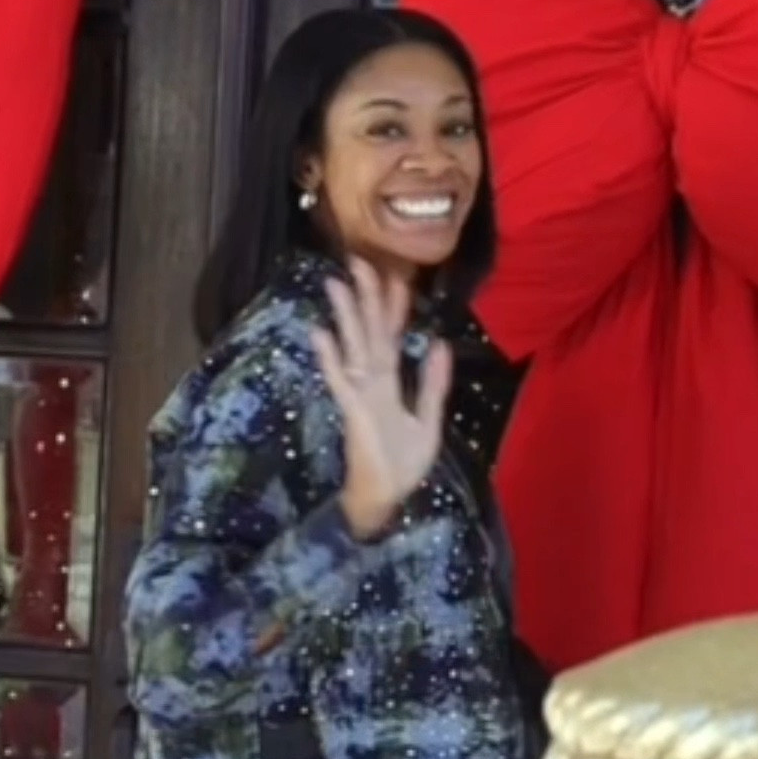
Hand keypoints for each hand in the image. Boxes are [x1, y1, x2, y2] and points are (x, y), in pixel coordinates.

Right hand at [313, 258, 452, 541]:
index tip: (395, 277)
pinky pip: (341, 379)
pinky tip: (319, 333)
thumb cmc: (403, 464)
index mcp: (391, 382)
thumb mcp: (429, 421)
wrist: (386, 498)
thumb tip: (438, 344)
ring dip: (345, 316)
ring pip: (353, 347)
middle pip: (369, 332)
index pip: (391, 336)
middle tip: (358, 261)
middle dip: (365, 298)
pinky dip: (330, 358)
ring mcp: (360, 393)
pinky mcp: (353, 410)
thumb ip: (433, 384)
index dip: (393, 308)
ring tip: (335, 284)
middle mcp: (373, 381)